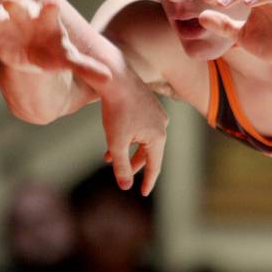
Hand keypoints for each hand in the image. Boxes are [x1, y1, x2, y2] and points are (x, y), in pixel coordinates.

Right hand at [0, 0, 110, 86]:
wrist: (33, 45)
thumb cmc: (53, 49)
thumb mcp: (69, 59)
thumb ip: (87, 68)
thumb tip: (111, 79)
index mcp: (47, 20)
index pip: (50, 12)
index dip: (50, 10)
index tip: (51, 5)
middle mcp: (25, 14)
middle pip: (20, 7)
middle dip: (15, 4)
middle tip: (10, 1)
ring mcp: (4, 20)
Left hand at [101, 75, 167, 195]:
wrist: (116, 78)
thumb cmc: (116, 110)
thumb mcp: (116, 142)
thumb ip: (121, 166)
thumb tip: (125, 186)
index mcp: (158, 137)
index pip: (155, 166)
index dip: (148, 181)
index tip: (143, 193)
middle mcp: (162, 125)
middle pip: (149, 153)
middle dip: (133, 164)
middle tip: (123, 175)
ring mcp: (157, 113)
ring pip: (142, 140)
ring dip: (127, 150)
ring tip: (110, 158)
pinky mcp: (149, 104)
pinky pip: (141, 127)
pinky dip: (128, 137)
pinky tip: (113, 139)